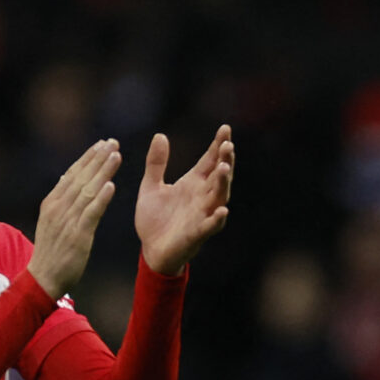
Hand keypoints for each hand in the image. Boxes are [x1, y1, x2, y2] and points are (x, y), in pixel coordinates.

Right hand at [27, 138, 121, 298]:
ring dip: (102, 172)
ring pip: (87, 191)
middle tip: (113, 142)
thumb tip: (66, 178)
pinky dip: (100, 199)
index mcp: (52, 202)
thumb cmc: (52, 251)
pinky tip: (111, 186)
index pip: (72, 174)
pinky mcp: (77, 236)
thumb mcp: (52, 220)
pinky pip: (90, 214)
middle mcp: (58, 207)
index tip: (102, 144)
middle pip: (80, 177)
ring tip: (116, 155)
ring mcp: (67, 221)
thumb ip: (61, 200)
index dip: (87, 158)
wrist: (43, 278)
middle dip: (97, 158)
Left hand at [136, 125, 235, 275]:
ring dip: (223, 184)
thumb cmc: (155, 219)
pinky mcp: (196, 234)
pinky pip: (209, 226)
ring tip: (224, 168)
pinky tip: (222, 210)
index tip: (225, 128)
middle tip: (228, 145)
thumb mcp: (151, 186)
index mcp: (193, 184)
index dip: (218, 145)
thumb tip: (160, 135)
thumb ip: (156, 163)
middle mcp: (201, 197)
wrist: (151, 250)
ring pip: (218, 197)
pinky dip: (216, 219)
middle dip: (224, 161)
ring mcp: (201, 215)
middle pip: (218, 176)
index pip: (209, 161)